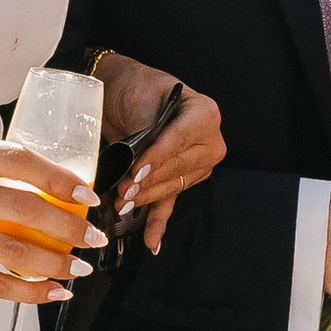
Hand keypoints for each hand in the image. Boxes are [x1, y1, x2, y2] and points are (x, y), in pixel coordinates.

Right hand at [0, 132, 100, 303]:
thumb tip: (47, 177)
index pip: (25, 164)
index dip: (62, 180)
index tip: (88, 196)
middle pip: (29, 213)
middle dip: (72, 229)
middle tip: (95, 238)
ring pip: (17, 254)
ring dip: (57, 265)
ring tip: (79, 269)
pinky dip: (29, 292)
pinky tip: (52, 293)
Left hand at [95, 54, 226, 257]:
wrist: (125, 91)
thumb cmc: (135, 88)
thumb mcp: (141, 100)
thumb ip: (145, 131)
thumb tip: (137, 165)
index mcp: (205, 114)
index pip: (180, 140)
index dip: (158, 157)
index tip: (136, 171)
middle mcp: (209, 141)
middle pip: (177, 168)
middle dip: (147, 181)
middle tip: (121, 191)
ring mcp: (197, 164)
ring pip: (170, 187)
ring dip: (145, 198)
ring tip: (121, 204)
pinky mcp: (180, 181)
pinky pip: (170, 202)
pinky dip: (158, 222)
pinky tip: (152, 242)